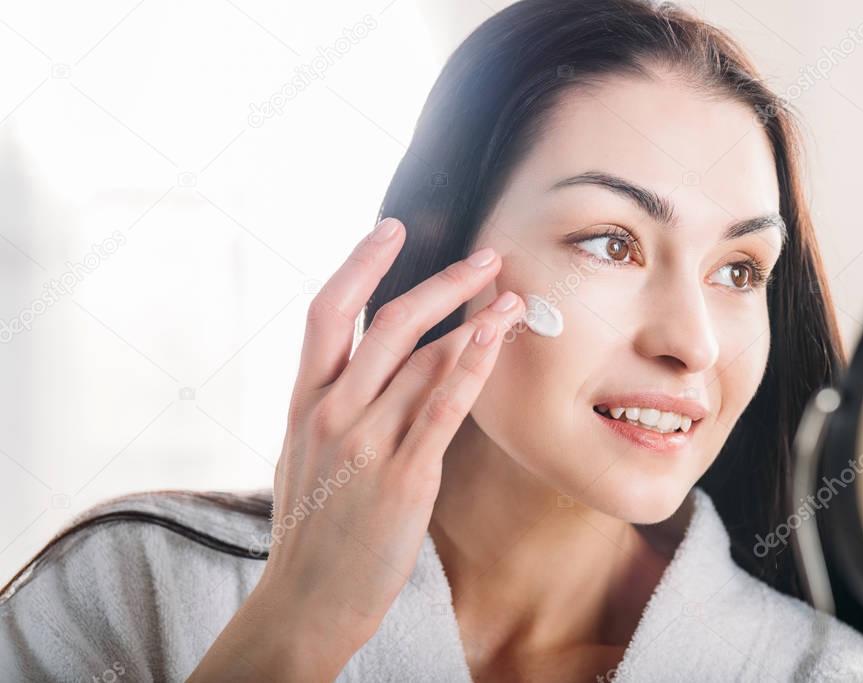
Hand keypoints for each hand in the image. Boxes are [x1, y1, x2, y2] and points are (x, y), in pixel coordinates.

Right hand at [189, 217, 523, 681]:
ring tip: (514, 299)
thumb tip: (369, 366)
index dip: (360, 262)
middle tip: (486, 258)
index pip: (326, 312)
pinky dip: (473, 365)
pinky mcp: (403, 477)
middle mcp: (331, 413)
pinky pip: (443, 408)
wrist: (306, 601)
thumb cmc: (311, 530)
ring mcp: (364, 444)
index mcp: (303, 403)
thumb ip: (331, 407)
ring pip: (423, 361)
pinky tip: (498, 337)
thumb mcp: (302, 456)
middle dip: (443, 283)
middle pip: (387, 324)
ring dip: (475, 321)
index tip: (392, 228)